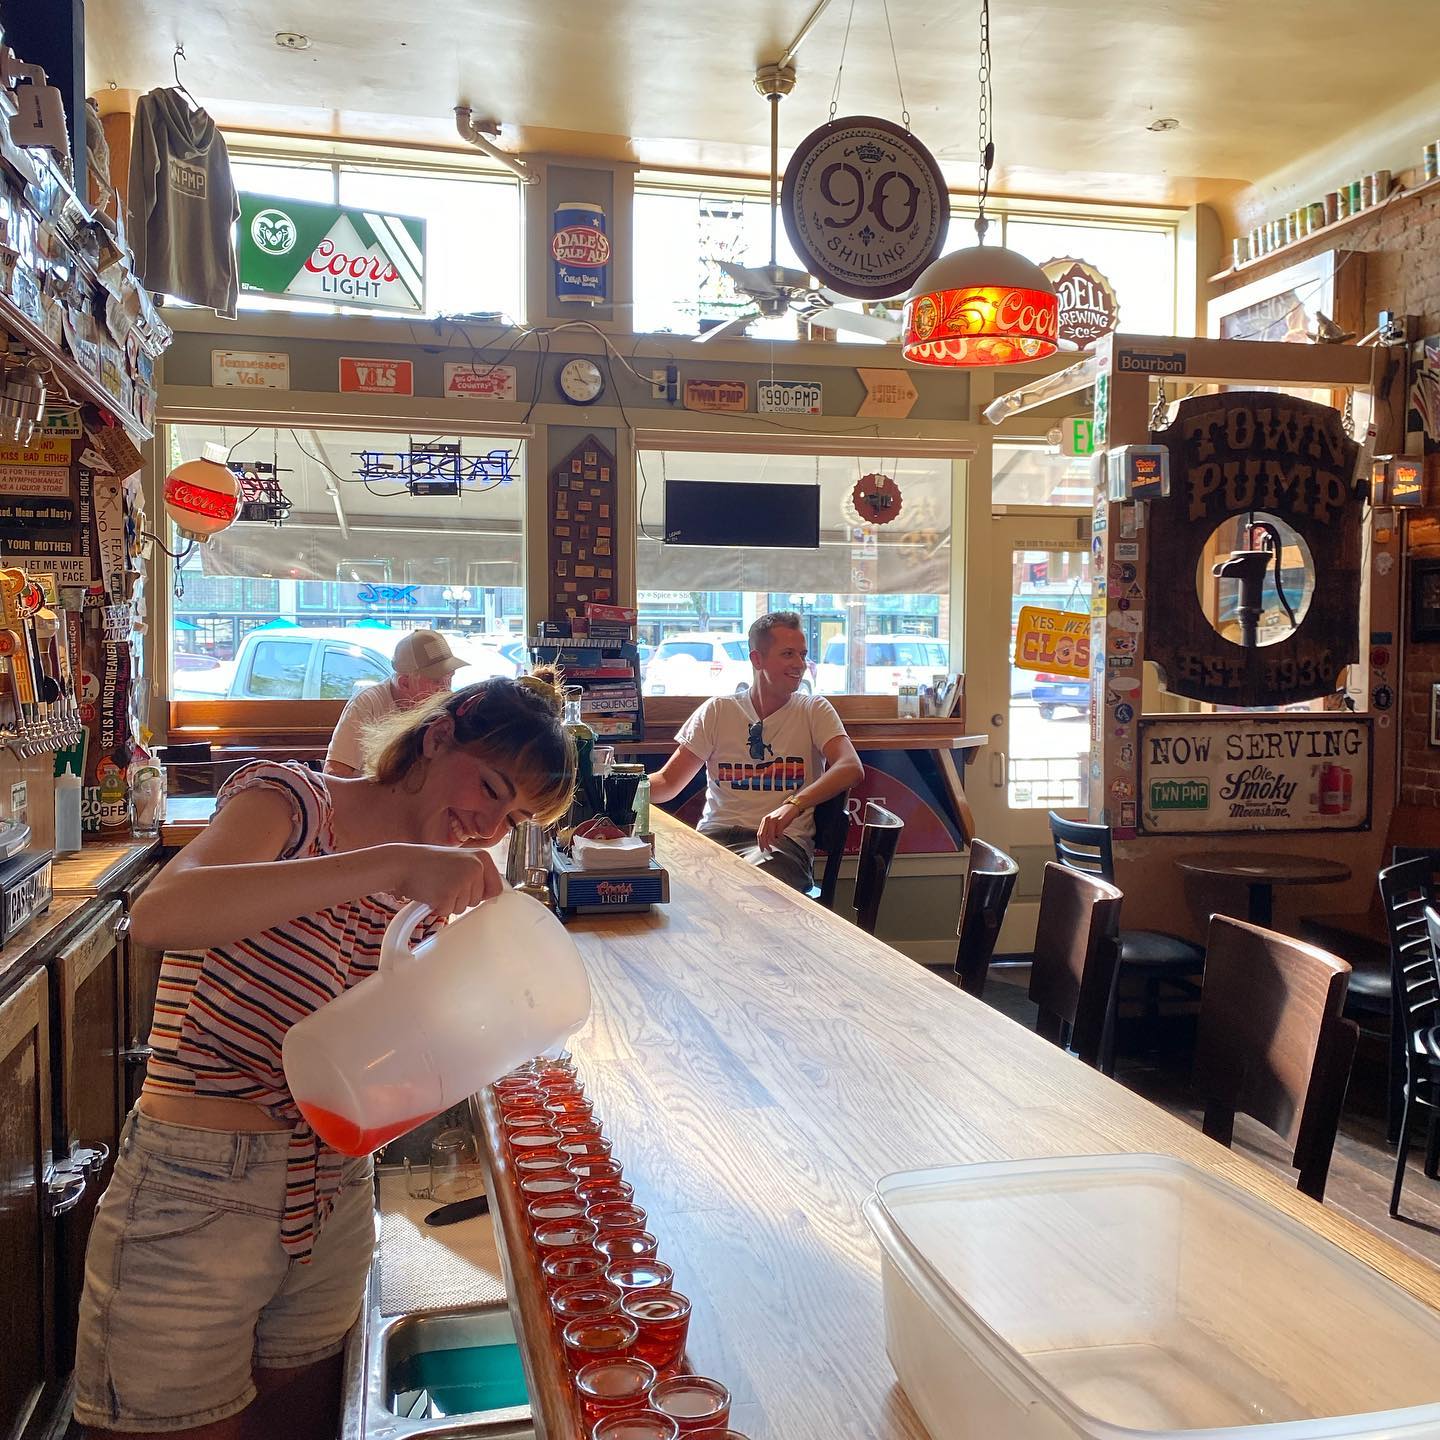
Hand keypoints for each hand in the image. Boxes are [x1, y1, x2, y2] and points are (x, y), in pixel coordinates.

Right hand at [385, 845, 502, 915]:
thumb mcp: (460, 861)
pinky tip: (430, 891)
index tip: (467, 890)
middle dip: (461, 897)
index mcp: (483, 857)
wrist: (402, 863)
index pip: (496, 888)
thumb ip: (477, 874)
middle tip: (444, 882)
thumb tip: (495, 894)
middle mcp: (476, 867)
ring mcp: (463, 880)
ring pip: (463, 907)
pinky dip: (437, 907)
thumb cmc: (429, 864)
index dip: (481, 894)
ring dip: (449, 902)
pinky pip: (448, 912)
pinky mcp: (448, 894)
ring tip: (437, 884)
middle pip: (478, 900)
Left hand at [756, 801, 800, 851]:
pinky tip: (783, 839)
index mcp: (764, 821)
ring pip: (770, 835)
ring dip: (773, 842)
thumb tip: (768, 842)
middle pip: (763, 835)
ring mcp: (773, 820)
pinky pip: (779, 833)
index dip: (760, 843)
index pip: (759, 834)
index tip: (762, 849)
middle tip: (769, 850)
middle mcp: (767, 820)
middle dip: (765, 845)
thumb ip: (770, 830)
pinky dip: (781, 838)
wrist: (791, 808)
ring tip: (777, 845)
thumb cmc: (783, 817)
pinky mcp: (780, 821)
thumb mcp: (774, 823)